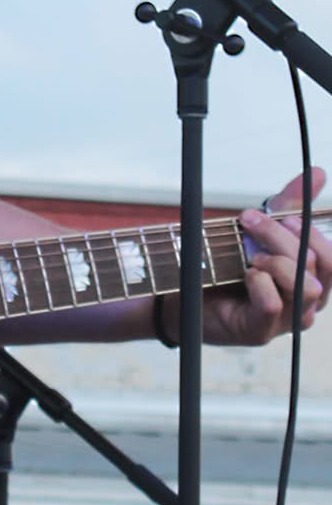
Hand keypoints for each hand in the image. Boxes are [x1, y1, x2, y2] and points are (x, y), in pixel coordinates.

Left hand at [198, 169, 331, 345]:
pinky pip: (274, 304)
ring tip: (249, 255)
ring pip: (304, 287)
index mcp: (311, 279)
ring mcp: (286, 320)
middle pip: (318, 267)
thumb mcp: (261, 228)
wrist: (185, 291)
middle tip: (250, 221)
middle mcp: (306, 302)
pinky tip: (244, 275)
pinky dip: (258, 282)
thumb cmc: (228, 262)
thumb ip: (290, 204)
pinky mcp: (261, 331)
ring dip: (274, 261)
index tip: (281, 216)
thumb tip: (318, 173)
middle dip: (282, 237)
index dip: (312, 234)